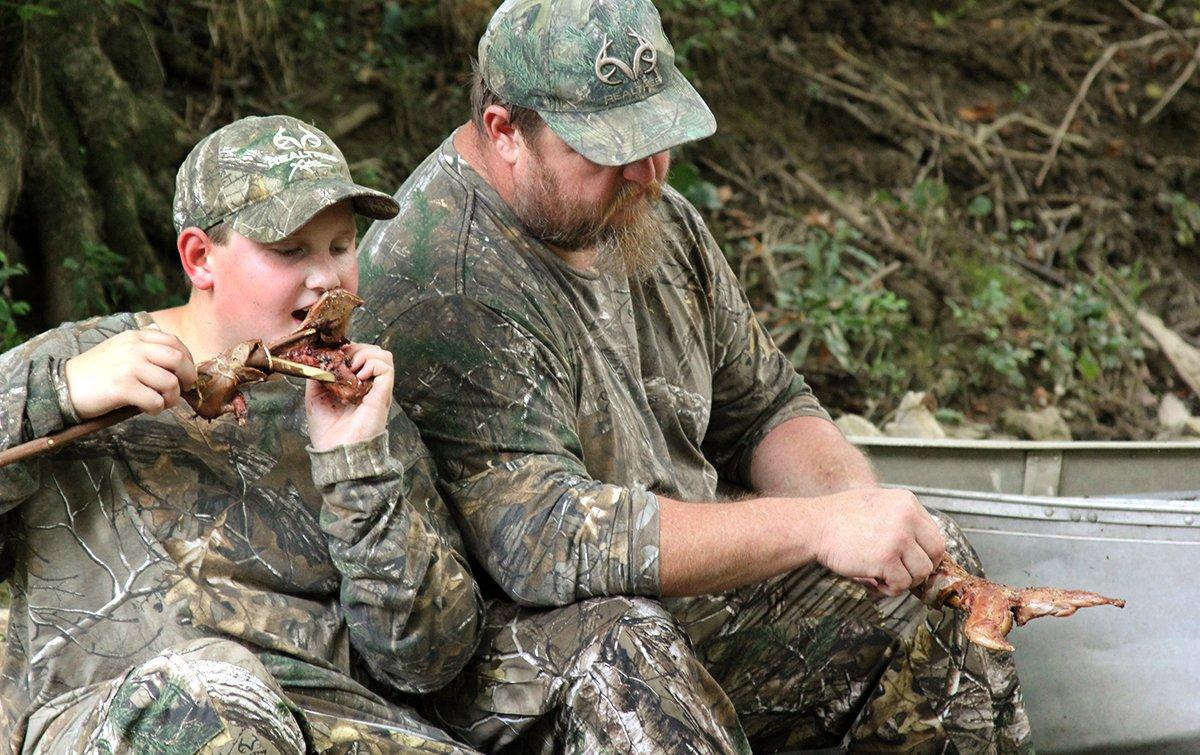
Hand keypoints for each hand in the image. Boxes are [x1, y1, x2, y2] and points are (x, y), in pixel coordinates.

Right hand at [64, 330, 196, 418]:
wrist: (63, 386)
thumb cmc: (96, 373)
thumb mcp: (121, 351)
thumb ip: (146, 352)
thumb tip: (180, 367)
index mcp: (134, 337)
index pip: (174, 343)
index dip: (187, 359)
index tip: (186, 374)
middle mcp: (133, 348)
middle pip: (178, 360)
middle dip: (187, 377)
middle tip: (184, 389)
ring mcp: (128, 367)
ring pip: (170, 382)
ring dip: (172, 398)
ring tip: (162, 402)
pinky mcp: (122, 388)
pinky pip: (155, 400)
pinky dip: (157, 409)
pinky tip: (149, 409)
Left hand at [305, 343, 392, 451]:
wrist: (335, 452)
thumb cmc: (328, 432)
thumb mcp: (316, 397)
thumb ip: (318, 376)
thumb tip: (318, 358)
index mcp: (357, 386)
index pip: (362, 354)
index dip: (349, 349)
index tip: (334, 355)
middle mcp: (370, 386)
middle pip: (374, 351)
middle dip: (356, 348)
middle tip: (342, 361)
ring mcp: (378, 390)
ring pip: (384, 355)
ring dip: (365, 354)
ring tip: (352, 367)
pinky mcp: (383, 395)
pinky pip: (386, 368)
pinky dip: (372, 364)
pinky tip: (358, 375)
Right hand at [806, 487, 945, 597]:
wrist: (814, 525)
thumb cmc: (839, 518)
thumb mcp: (877, 503)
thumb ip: (901, 518)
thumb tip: (921, 544)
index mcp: (907, 502)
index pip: (935, 535)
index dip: (926, 553)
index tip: (914, 562)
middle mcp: (907, 517)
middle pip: (935, 554)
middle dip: (919, 568)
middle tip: (901, 572)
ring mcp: (898, 538)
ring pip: (921, 572)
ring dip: (904, 580)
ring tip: (883, 576)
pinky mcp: (886, 559)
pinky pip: (902, 584)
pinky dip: (889, 589)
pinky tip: (873, 580)